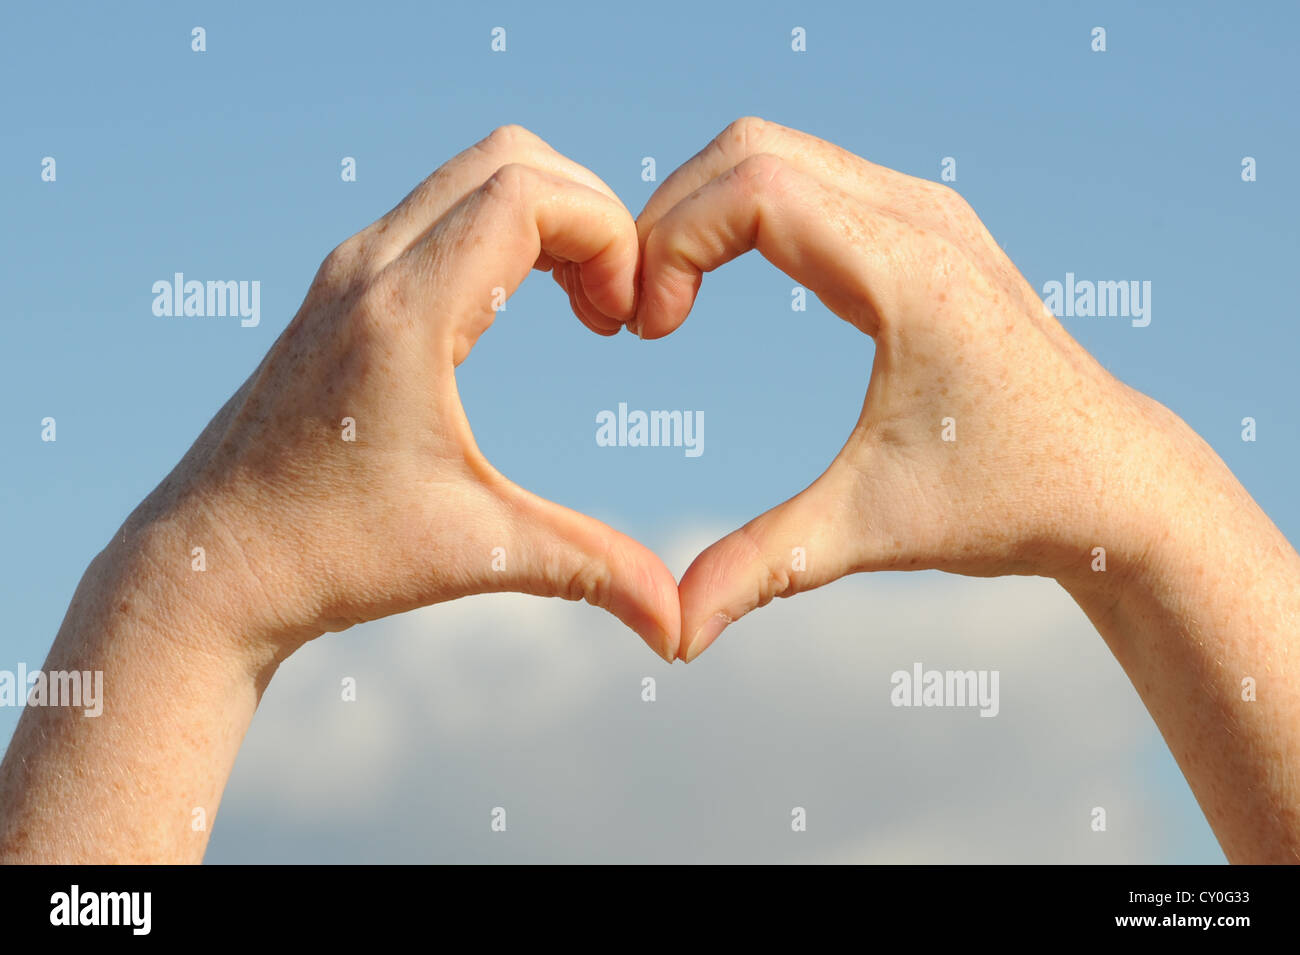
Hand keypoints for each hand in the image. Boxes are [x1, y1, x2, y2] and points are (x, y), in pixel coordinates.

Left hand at [141, 125, 680, 661]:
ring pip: (473, 176)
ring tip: (584, 308)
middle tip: (614, 307)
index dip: (609, 234)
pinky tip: (526, 310)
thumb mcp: (475, 552)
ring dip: (549, 219)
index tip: (626, 320)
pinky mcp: (342, 288)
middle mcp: (368, 269)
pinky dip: (505, 232)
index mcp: (403, 315)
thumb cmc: (332, 557)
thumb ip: (591, 569)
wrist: (212, 565)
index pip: (528, 193)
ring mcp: (349, 270)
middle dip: (591, 214)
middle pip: (509, 159)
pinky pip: (442, 212)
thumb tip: (680, 626)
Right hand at [632, 117, 1183, 659]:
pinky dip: (748, 210)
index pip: (754, 190)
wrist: (1115, 483)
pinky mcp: (927, 225)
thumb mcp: (870, 529)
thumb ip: (761, 569)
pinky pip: (811, 176)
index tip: (650, 332)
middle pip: (751, 148)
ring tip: (670, 301)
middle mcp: (921, 217)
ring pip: (777, 151)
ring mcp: (928, 210)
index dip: (671, 244)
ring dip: (705, 210)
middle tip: (640, 311)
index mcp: (909, 271)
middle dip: (669, 216)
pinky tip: (727, 279)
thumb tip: (671, 640)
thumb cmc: (1007, 501)